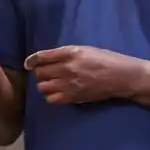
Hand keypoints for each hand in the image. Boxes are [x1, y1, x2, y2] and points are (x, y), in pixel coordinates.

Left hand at [26, 45, 142, 104]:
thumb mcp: (85, 50)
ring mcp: (68, 84)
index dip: (32, 60)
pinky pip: (51, 99)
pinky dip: (51, 96)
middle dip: (39, 73)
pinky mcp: (72, 97)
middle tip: (45, 74)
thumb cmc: (106, 60)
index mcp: (70, 53)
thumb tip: (49, 59)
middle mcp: (66, 68)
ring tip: (51, 83)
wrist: (120, 76)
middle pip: (39, 72)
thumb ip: (67, 54)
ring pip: (42, 87)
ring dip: (44, 84)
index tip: (28, 64)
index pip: (42, 57)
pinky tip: (57, 93)